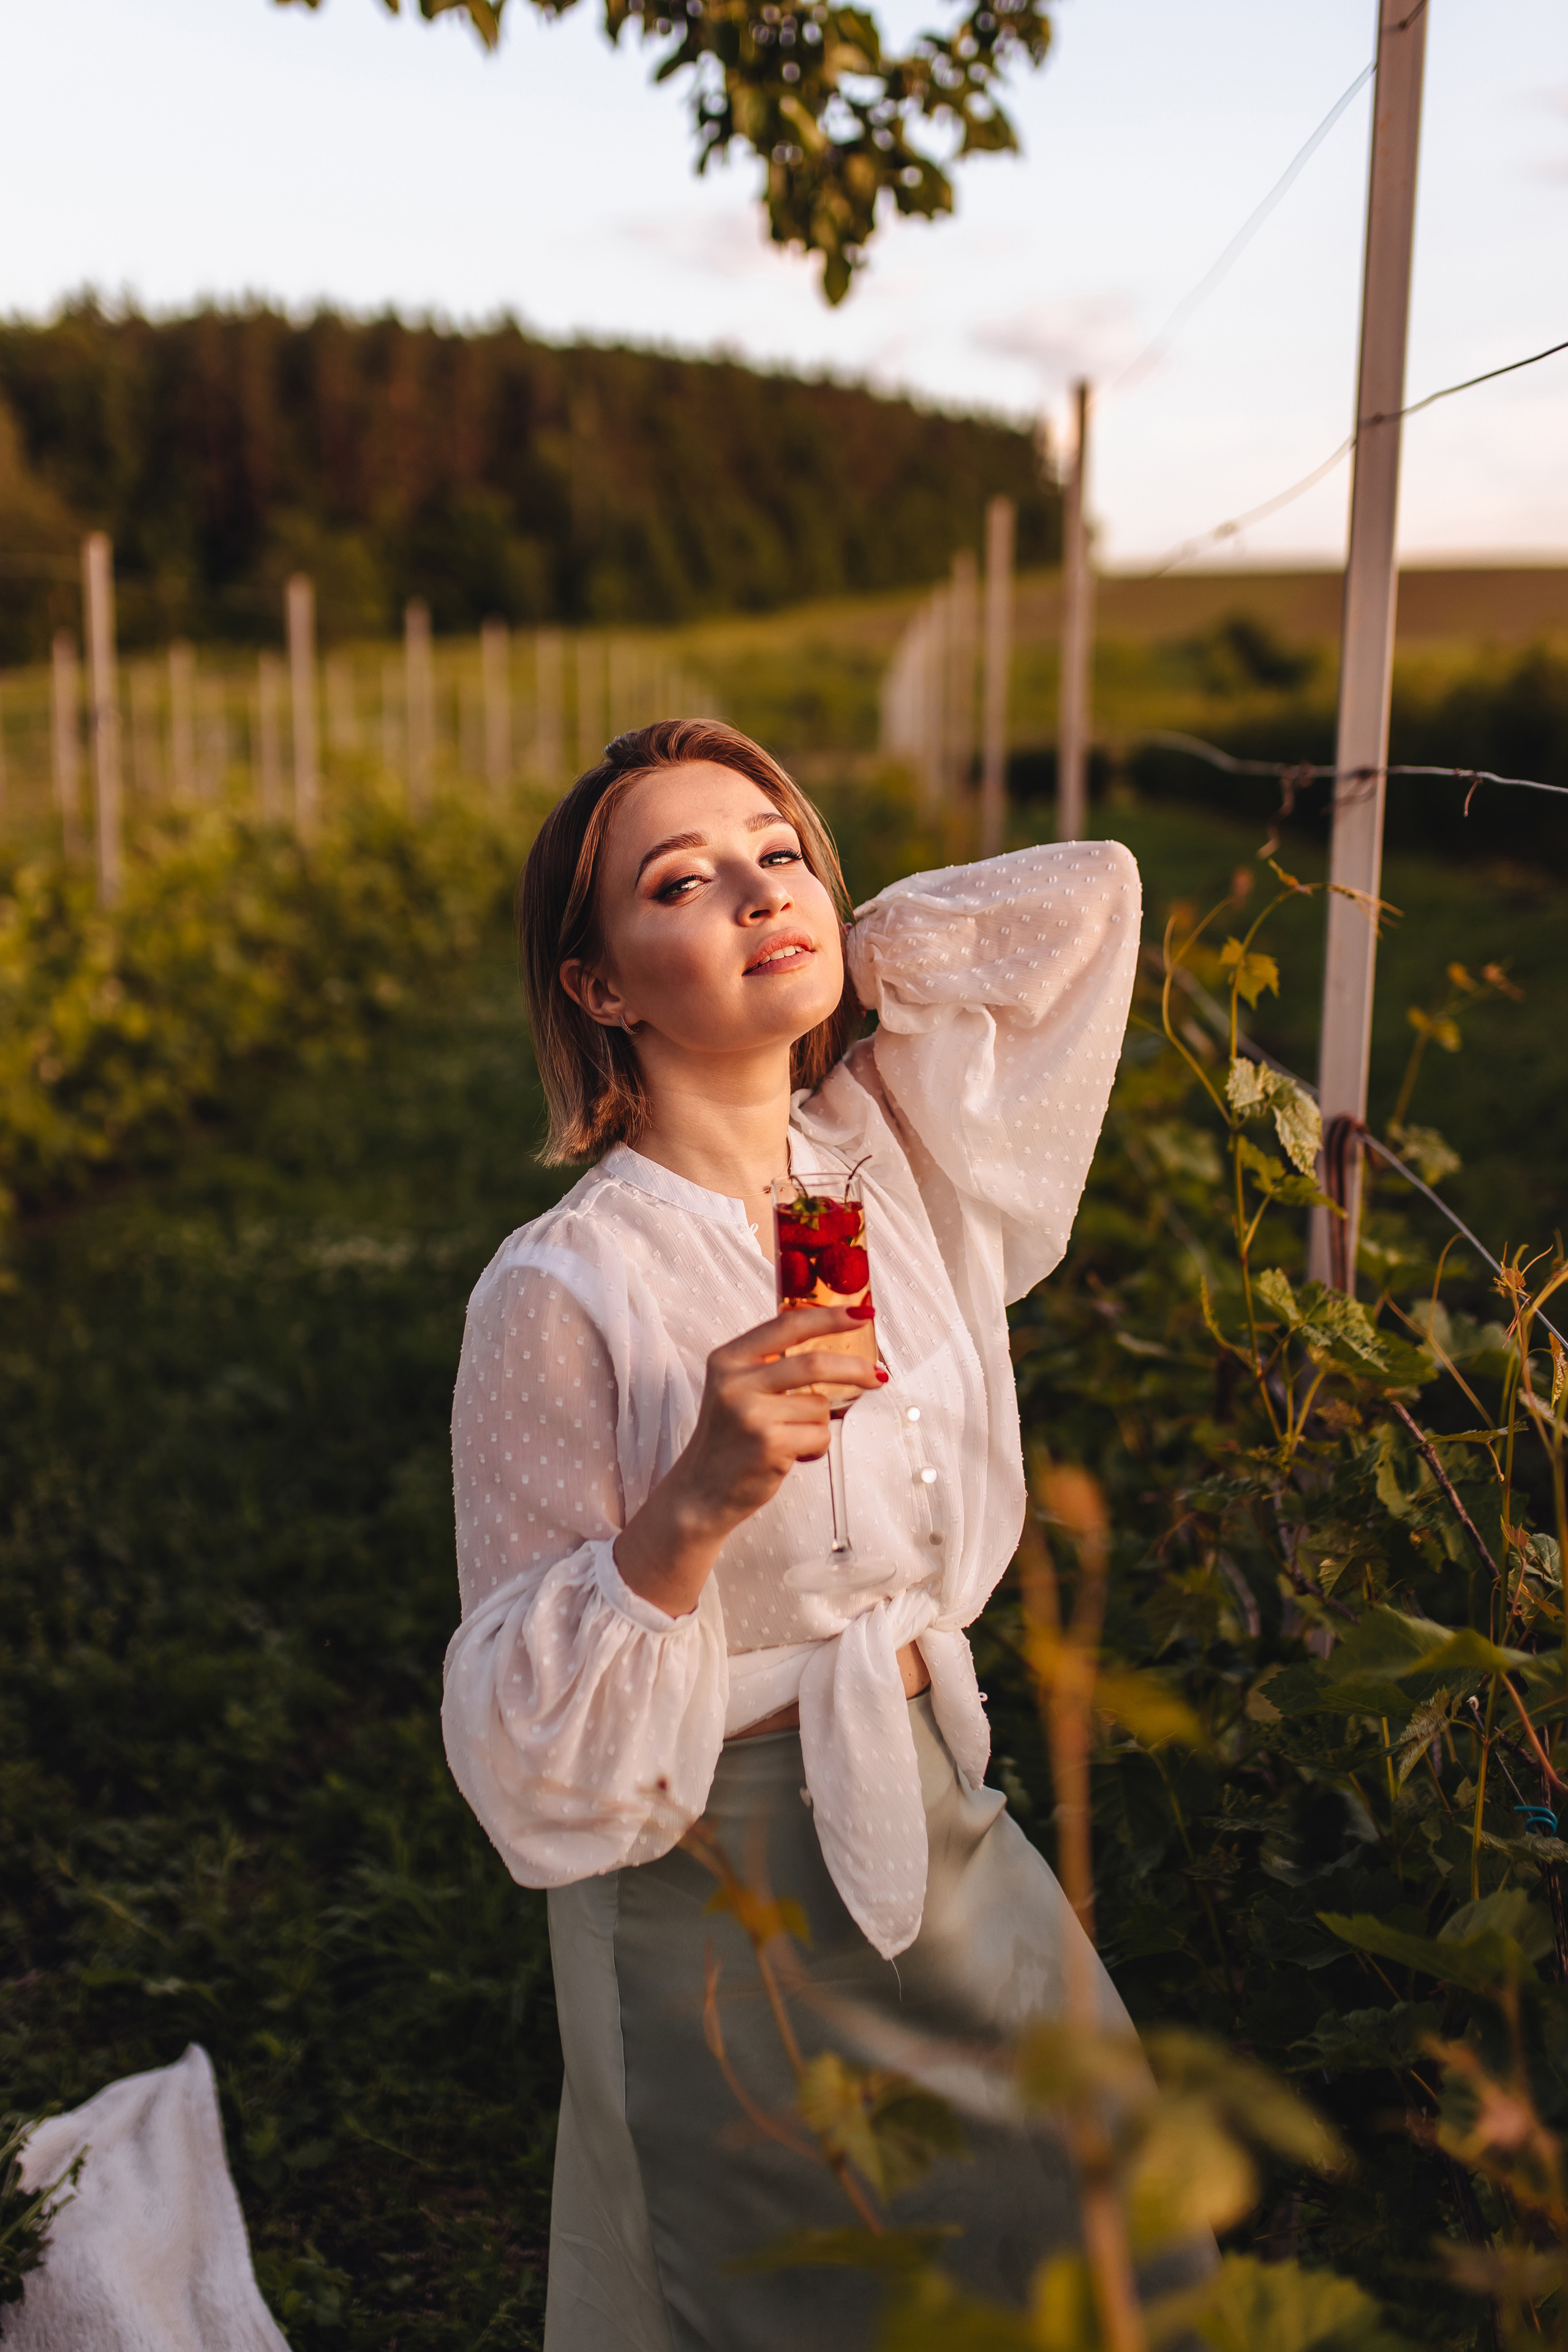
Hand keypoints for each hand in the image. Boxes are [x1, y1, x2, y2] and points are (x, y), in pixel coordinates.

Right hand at [614, 1305, 882, 1617]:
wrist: (701, 1490)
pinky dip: (815, 1445)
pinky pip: (819, 1435)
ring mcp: (752, 1415)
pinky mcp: (769, 1445)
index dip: (829, 1317)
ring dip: (819, 1422)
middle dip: (854, 1368)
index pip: (787, 1325)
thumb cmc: (729, 1437)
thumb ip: (771, 1362)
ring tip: (791, 1435)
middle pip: (814, 1364)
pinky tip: (791, 1454)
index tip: (862, 1314)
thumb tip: (832, 1341)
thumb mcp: (736, 1387)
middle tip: (877, 1374)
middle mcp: (735, 1382)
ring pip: (820, 1406)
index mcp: (728, 1359)